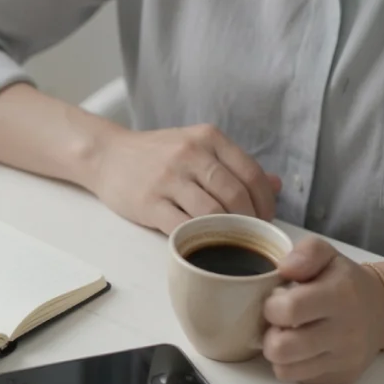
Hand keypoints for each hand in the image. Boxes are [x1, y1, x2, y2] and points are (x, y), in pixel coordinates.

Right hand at [87, 124, 282, 234]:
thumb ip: (234, 164)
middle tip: (250, 236)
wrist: (106, 155)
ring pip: (212, 213)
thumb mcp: (196, 146)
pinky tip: (203, 245)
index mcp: (208, 138)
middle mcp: (190, 153)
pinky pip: (183, 226)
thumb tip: (276, 185)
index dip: (265, 202)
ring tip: (230, 243)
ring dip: (227, 233)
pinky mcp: (149, 202)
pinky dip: (198, 240)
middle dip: (249, 222)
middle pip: (235, 195)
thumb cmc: (154, 155)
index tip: (265, 220)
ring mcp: (168, 178)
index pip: (251, 173)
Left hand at [262, 237, 383, 383]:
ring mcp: (345, 358)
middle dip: (270, 335)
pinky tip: (302, 349)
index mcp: (340, 295)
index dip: (271, 307)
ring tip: (288, 335)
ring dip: (278, 353)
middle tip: (279, 323)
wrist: (380, 309)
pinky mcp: (343, 376)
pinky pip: (300, 378)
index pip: (288, 310)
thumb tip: (284, 268)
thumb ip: (304, 254)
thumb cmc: (341, 280)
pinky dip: (293, 365)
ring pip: (285, 370)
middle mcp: (346, 331)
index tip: (277, 301)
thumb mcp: (325, 254)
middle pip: (281, 349)